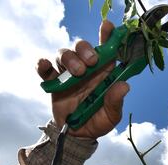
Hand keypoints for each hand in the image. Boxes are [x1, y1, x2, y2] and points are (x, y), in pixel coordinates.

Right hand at [36, 20, 128, 138]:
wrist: (78, 135)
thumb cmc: (98, 121)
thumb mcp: (112, 115)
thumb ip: (116, 101)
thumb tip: (124, 86)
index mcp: (104, 73)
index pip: (106, 50)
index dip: (107, 36)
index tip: (107, 26)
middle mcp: (86, 69)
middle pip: (82, 47)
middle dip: (85, 49)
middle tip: (92, 61)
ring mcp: (68, 74)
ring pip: (64, 54)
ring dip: (69, 58)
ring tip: (77, 72)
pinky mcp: (53, 82)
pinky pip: (45, 69)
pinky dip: (43, 64)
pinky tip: (44, 65)